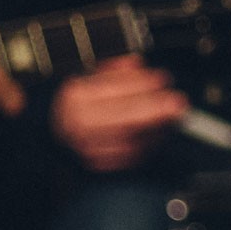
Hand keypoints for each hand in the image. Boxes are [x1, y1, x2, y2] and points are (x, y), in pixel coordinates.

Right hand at [50, 56, 188, 173]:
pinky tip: (159, 132)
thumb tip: (136, 65)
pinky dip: (148, 144)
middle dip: (155, 111)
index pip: (114, 91)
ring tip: (172, 117)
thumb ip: (113, 69)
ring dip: (156, 128)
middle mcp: (81, 124)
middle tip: (178, 103)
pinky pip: (129, 156)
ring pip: (130, 139)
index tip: (162, 80)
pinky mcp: (99, 164)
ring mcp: (89, 147)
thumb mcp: (87, 74)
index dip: (142, 85)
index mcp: (77, 97)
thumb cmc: (73, 100)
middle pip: (125, 117)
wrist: (52, 129)